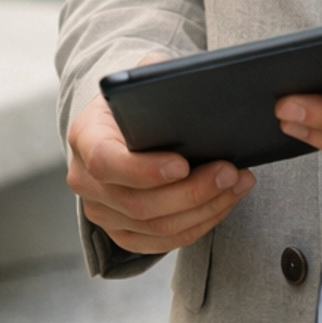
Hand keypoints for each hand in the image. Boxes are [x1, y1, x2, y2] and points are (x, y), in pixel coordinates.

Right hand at [67, 91, 254, 253]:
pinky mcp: (121, 233)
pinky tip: (224, 203)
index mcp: (85, 137)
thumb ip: (155, 80)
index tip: (183, 164)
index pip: (104, 162)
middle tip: (229, 172)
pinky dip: (199, 225)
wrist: (120, 126)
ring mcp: (102, 212)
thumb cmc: (135, 101)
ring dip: (204, 209)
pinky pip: (163, 242)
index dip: (143, 170)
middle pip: (138, 203)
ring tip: (236, 184)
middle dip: (192, 191)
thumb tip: (191, 86)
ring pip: (156, 228)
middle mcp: (84, 180)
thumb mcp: (139, 81)